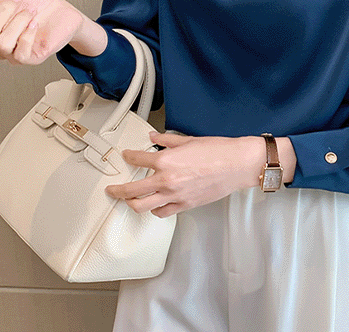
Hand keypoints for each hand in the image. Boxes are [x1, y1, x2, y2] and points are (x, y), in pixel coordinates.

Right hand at [0, 0, 85, 64]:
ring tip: (30, 13)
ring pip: (2, 45)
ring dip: (18, 23)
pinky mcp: (30, 59)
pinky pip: (20, 54)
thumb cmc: (37, 3)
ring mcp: (13, 52)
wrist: (61, 10)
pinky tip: (34, 24)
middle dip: (4, 12)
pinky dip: (27, 36)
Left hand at [104, 131, 268, 217]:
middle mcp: (166, 180)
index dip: (129, 156)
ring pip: (142, 206)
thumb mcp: (188, 140)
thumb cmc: (218, 151)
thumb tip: (154, 137)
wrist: (237, 164)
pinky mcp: (185, 205)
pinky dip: (154, 210)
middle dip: (117, 190)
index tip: (126, 156)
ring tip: (128, 200)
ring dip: (132, 203)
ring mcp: (174, 195)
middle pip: (131, 190)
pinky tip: (154, 205)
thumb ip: (167, 140)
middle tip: (112, 189)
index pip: (137, 159)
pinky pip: (162, 212)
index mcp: (166, 160)